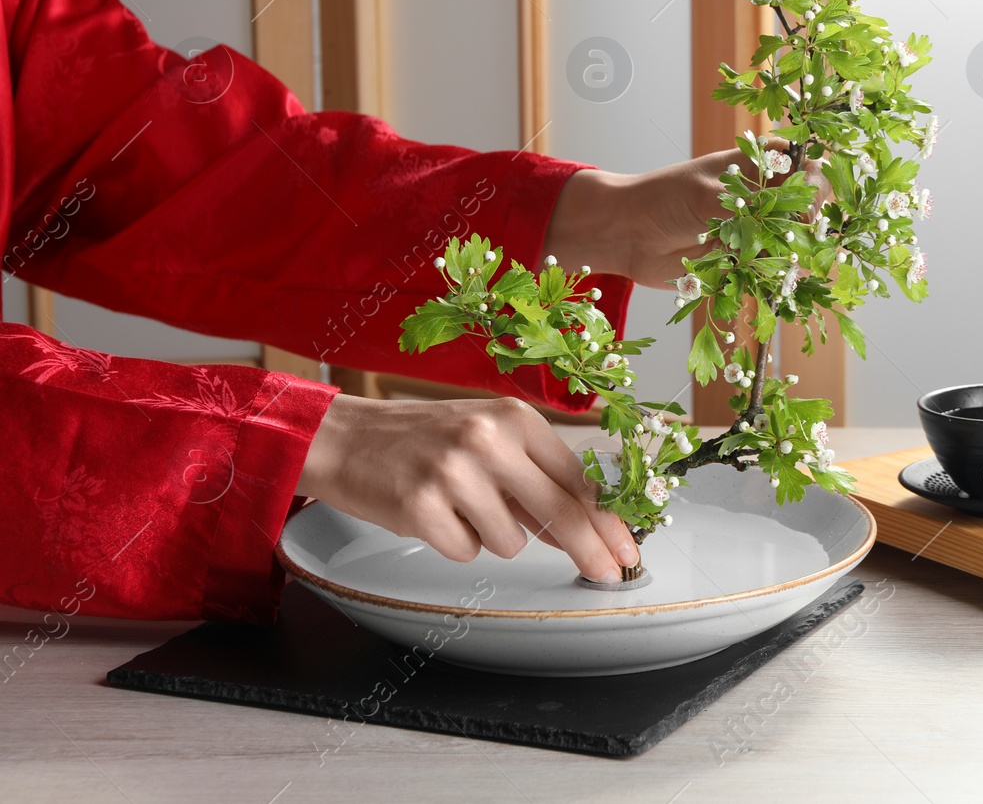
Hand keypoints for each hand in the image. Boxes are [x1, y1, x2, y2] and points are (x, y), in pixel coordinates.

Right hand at [297, 394, 639, 580]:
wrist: (345, 437)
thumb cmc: (423, 439)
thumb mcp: (488, 442)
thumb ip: (536, 482)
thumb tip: (586, 528)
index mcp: (514, 418)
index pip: (577, 478)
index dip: (608, 520)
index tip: (628, 549)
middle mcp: (488, 439)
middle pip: (561, 512)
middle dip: (588, 550)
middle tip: (607, 574)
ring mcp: (454, 470)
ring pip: (511, 542)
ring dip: (493, 537)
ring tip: (460, 507)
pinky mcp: (420, 504)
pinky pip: (466, 552)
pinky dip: (455, 543)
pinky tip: (434, 515)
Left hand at [546, 144, 826, 287]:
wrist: (625, 234)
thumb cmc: (662, 198)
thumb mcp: (710, 193)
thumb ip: (753, 204)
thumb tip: (796, 216)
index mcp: (757, 165)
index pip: (805, 166)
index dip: (815, 183)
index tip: (809, 203)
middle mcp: (761, 196)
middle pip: (807, 208)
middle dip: (809, 225)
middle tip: (798, 241)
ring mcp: (753, 229)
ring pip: (793, 244)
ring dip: (794, 257)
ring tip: (784, 268)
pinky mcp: (743, 260)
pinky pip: (770, 271)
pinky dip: (775, 280)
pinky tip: (775, 285)